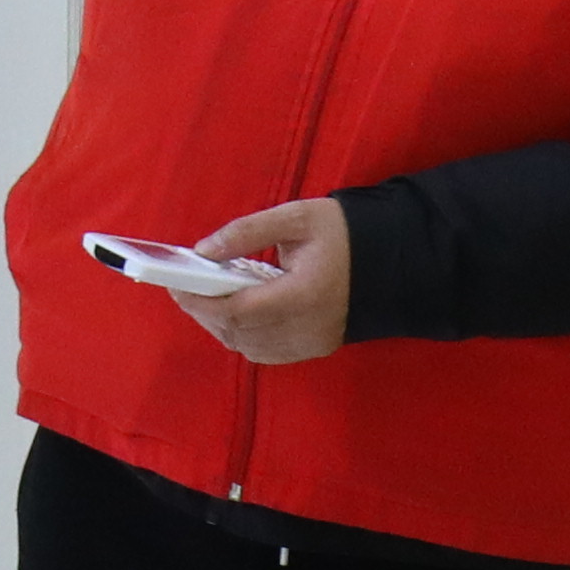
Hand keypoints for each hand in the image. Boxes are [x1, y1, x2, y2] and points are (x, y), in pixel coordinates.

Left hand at [175, 196, 351, 364]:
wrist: (394, 261)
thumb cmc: (345, 235)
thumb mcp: (296, 217)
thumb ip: (247, 231)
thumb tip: (203, 250)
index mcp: (303, 295)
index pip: (237, 310)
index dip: (200, 300)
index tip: (175, 283)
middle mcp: (307, 328)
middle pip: (237, 332)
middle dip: (203, 310)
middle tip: (183, 286)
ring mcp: (311, 344)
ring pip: (247, 347)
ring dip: (220, 325)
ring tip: (206, 296)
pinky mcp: (314, 349)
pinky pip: (265, 352)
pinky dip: (242, 335)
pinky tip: (234, 311)